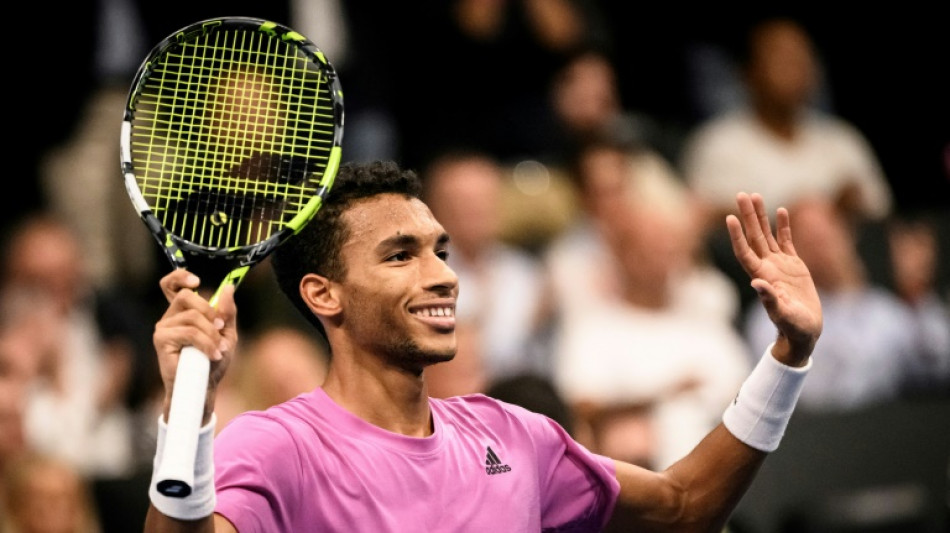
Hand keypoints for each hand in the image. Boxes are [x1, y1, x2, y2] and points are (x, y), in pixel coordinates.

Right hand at [153, 269, 237, 421]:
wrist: (204, 387)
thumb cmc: (213, 362)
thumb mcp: (226, 333)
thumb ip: (227, 312)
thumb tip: (228, 287)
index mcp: (183, 312)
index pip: (171, 285)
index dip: (180, 277)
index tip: (196, 281)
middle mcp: (170, 317)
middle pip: (186, 296)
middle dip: (209, 312)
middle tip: (220, 328)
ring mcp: (163, 328)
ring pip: (192, 317)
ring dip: (211, 334)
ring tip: (218, 350)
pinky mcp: (161, 340)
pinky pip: (189, 332)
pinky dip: (206, 343)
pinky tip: (212, 355)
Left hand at [727, 193, 821, 365]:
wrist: (804, 331)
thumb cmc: (792, 326)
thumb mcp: (782, 314)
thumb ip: (770, 299)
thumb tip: (756, 283)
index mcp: (761, 277)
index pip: (744, 251)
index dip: (736, 235)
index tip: (729, 217)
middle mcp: (766, 267)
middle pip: (753, 236)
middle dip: (747, 216)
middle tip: (741, 194)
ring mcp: (779, 264)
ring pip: (767, 234)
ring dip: (761, 216)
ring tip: (755, 195)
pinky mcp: (794, 265)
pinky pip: (786, 240)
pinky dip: (783, 226)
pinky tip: (781, 210)